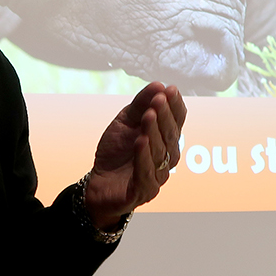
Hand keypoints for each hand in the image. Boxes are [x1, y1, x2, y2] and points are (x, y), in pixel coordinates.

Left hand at [83, 82, 185, 228]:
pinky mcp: (143, 191)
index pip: (177, 120)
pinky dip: (144, 157)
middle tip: (159, 100)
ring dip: (155, 133)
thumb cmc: (117, 151)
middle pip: (171, 136)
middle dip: (165, 116)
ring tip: (149, 116)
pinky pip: (146, 174)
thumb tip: (158, 84)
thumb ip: (140, 104)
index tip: (170, 89)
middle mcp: (167, 157)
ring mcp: (157, 175)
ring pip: (161, 153)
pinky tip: (140, 141)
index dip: (175, 105)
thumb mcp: (125, 121)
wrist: (98, 182)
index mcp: (165, 138)